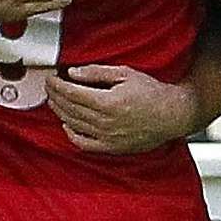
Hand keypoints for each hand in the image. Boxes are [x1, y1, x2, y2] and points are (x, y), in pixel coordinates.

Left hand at [45, 65, 194, 153]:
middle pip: (70, 108)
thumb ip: (96, 73)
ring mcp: (107, 137)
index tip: (51, 78)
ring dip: (60, 112)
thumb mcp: (125, 74)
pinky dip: (72, 135)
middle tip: (49, 86)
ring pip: (74, 124)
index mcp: (108, 102)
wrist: (171, 114)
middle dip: (55, 96)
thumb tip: (73, 73)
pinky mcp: (112, 147)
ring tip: (53, 101)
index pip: (72, 93)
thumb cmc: (151, 92)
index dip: (58, 85)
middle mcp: (105, 122)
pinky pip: (85, 144)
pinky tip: (67, 125)